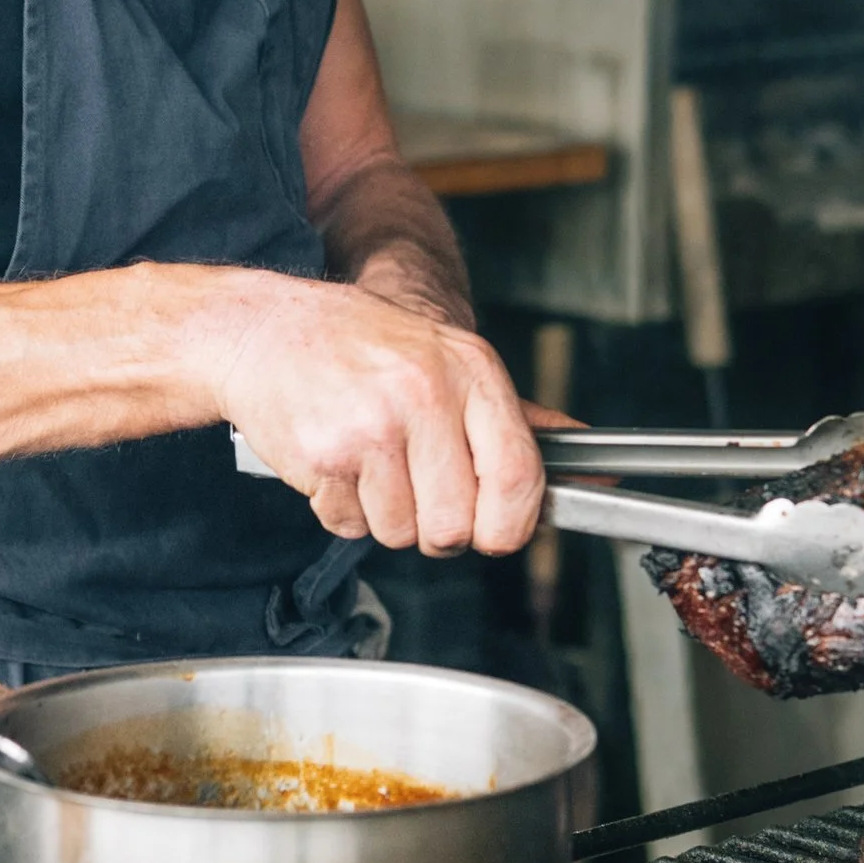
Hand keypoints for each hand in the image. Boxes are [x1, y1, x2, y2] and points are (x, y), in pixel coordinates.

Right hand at [212, 277, 546, 556]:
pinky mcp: (324, 455)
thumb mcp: (452, 361)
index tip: (495, 531)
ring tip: (370, 462)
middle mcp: (425, 394)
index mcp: (470, 370)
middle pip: (455, 526)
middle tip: (416, 488)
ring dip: (385, 515)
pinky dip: (341, 508)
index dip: (510, 524)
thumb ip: (520, 421)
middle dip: (437, 526)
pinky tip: (337, 462)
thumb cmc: (365, 347)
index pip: (518, 477)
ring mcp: (371, 426)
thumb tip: (596, 468)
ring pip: (401, 533)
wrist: (267, 329)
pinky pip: (348, 525)